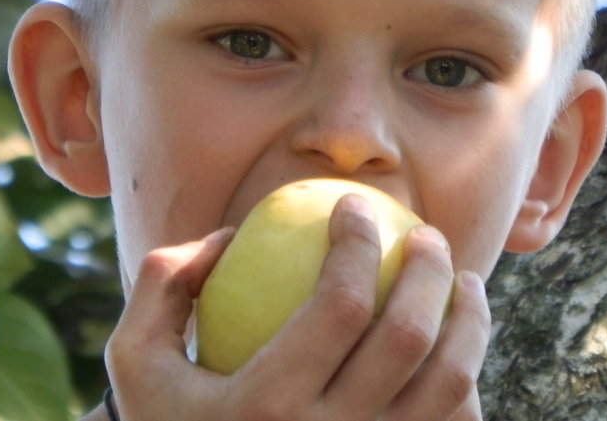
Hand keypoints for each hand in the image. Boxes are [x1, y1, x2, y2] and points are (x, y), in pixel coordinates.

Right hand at [103, 195, 490, 420]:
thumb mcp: (136, 357)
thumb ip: (165, 283)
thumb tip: (232, 235)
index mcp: (265, 409)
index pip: (341, 305)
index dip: (358, 242)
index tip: (352, 205)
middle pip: (408, 340)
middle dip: (430, 270)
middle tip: (427, 236)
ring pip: (451, 389)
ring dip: (471, 323)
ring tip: (464, 282)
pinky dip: (468, 384)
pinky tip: (459, 348)